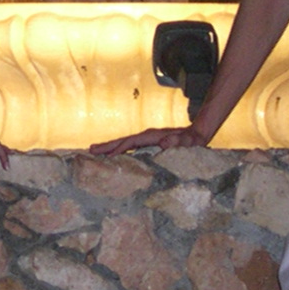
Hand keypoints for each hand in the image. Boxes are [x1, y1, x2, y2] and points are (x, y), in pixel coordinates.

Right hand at [90, 124, 208, 155]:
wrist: (198, 133)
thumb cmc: (194, 140)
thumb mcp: (189, 141)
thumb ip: (179, 141)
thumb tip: (165, 141)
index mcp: (153, 136)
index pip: (132, 142)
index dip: (119, 148)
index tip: (106, 156)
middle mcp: (147, 135)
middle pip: (124, 140)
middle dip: (108, 145)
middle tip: (90, 150)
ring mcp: (147, 138)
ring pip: (125, 142)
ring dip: (111, 147)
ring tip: (95, 151)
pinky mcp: (149, 143)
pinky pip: (130, 146)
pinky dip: (119, 149)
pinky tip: (113, 155)